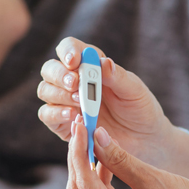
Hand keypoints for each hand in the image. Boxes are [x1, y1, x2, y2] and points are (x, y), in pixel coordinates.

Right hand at [37, 37, 176, 170]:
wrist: (143, 139)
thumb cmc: (139, 108)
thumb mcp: (134, 90)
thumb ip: (117, 76)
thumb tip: (103, 62)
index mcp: (90, 65)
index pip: (70, 48)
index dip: (68, 51)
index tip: (75, 61)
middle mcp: (73, 81)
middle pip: (50, 68)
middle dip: (60, 75)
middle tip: (75, 84)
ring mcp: (65, 102)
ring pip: (45, 90)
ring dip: (59, 94)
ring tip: (79, 103)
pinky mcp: (62, 124)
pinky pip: (46, 115)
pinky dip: (56, 114)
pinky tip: (73, 117)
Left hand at [66, 117, 188, 188]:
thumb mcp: (152, 178)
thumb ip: (120, 159)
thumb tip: (96, 136)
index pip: (85, 185)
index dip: (79, 153)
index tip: (79, 127)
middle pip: (79, 187)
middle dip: (78, 155)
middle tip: (80, 124)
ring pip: (85, 187)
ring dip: (86, 160)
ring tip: (90, 133)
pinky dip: (98, 170)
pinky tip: (105, 151)